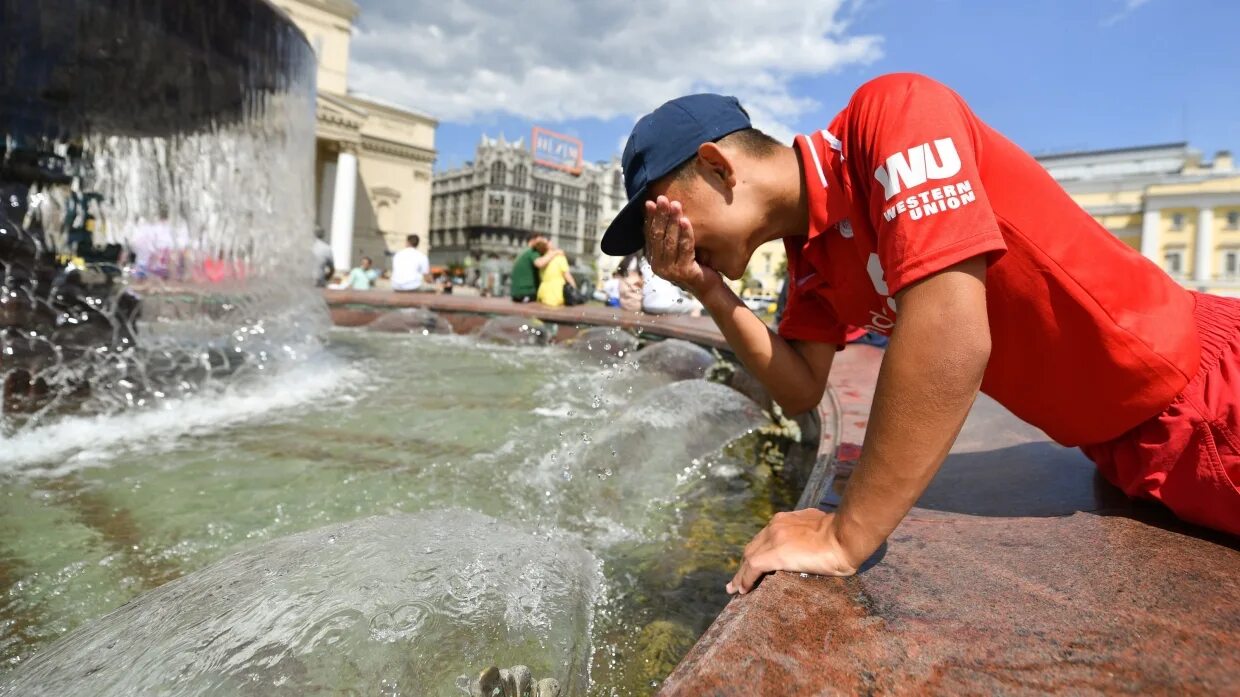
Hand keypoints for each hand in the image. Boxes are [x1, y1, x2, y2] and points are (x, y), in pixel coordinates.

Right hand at [644, 196, 720, 297]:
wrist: (709, 286)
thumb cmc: (694, 263)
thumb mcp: (678, 248)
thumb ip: (669, 236)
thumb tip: (664, 209)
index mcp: (653, 258)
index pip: (649, 234)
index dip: (650, 217)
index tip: (651, 201)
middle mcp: (658, 265)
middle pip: (658, 235)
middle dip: (661, 215)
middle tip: (663, 198)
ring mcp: (670, 270)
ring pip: (670, 241)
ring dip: (672, 221)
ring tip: (676, 205)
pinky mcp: (684, 272)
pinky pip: (684, 248)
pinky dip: (685, 233)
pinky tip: (685, 220)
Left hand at [726, 508, 858, 594]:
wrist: (845, 536)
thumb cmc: (844, 536)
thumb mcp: (823, 529)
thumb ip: (812, 533)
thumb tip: (815, 543)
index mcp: (787, 519)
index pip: (766, 536)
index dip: (758, 550)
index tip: (753, 561)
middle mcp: (776, 526)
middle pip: (754, 546)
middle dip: (745, 562)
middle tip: (737, 579)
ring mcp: (773, 539)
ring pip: (749, 557)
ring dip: (741, 574)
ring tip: (734, 588)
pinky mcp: (774, 554)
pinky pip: (753, 568)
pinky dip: (745, 579)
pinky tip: (743, 590)